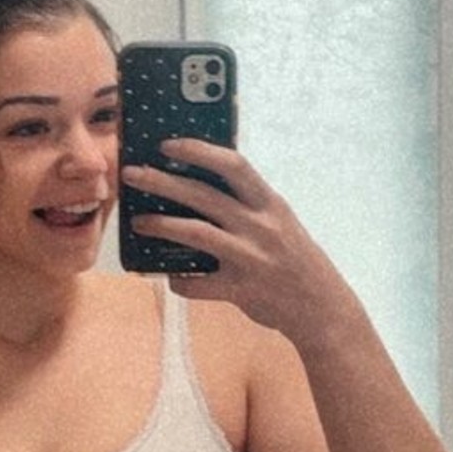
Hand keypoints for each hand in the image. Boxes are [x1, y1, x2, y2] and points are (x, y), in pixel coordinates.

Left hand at [123, 137, 344, 342]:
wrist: (321, 307)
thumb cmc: (296, 258)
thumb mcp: (280, 220)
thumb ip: (250, 203)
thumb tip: (203, 181)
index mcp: (270, 204)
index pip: (233, 165)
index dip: (198, 151)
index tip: (168, 144)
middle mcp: (260, 226)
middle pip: (203, 196)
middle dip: (162, 182)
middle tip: (131, 174)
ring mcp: (250, 258)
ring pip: (196, 233)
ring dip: (161, 225)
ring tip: (137, 222)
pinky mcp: (241, 290)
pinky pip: (199, 285)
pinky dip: (180, 281)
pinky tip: (170, 277)